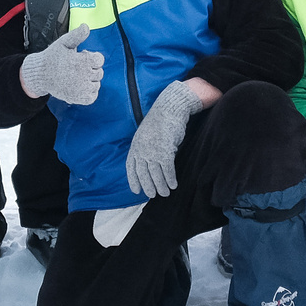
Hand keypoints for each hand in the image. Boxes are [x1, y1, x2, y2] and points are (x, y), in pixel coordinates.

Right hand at [20, 23, 102, 104]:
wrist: (40, 74)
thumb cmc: (52, 57)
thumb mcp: (63, 42)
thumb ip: (77, 35)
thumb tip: (86, 26)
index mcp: (82, 60)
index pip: (99, 60)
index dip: (92, 57)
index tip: (82, 57)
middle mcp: (84, 75)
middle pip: (99, 73)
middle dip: (91, 69)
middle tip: (78, 67)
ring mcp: (81, 88)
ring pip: (96, 84)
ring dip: (90, 81)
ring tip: (78, 77)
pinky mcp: (78, 98)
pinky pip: (92, 97)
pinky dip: (89, 92)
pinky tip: (80, 86)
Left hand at [126, 79, 204, 198]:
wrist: (169, 109)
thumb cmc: (160, 121)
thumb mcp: (145, 134)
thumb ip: (145, 148)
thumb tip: (149, 162)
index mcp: (135, 146)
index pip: (131, 167)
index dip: (133, 180)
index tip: (136, 191)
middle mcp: (142, 150)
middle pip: (143, 174)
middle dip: (148, 187)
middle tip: (153, 195)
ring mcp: (153, 152)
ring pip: (156, 175)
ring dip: (161, 186)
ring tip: (165, 193)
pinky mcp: (165, 152)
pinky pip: (167, 170)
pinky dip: (170, 179)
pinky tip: (174, 185)